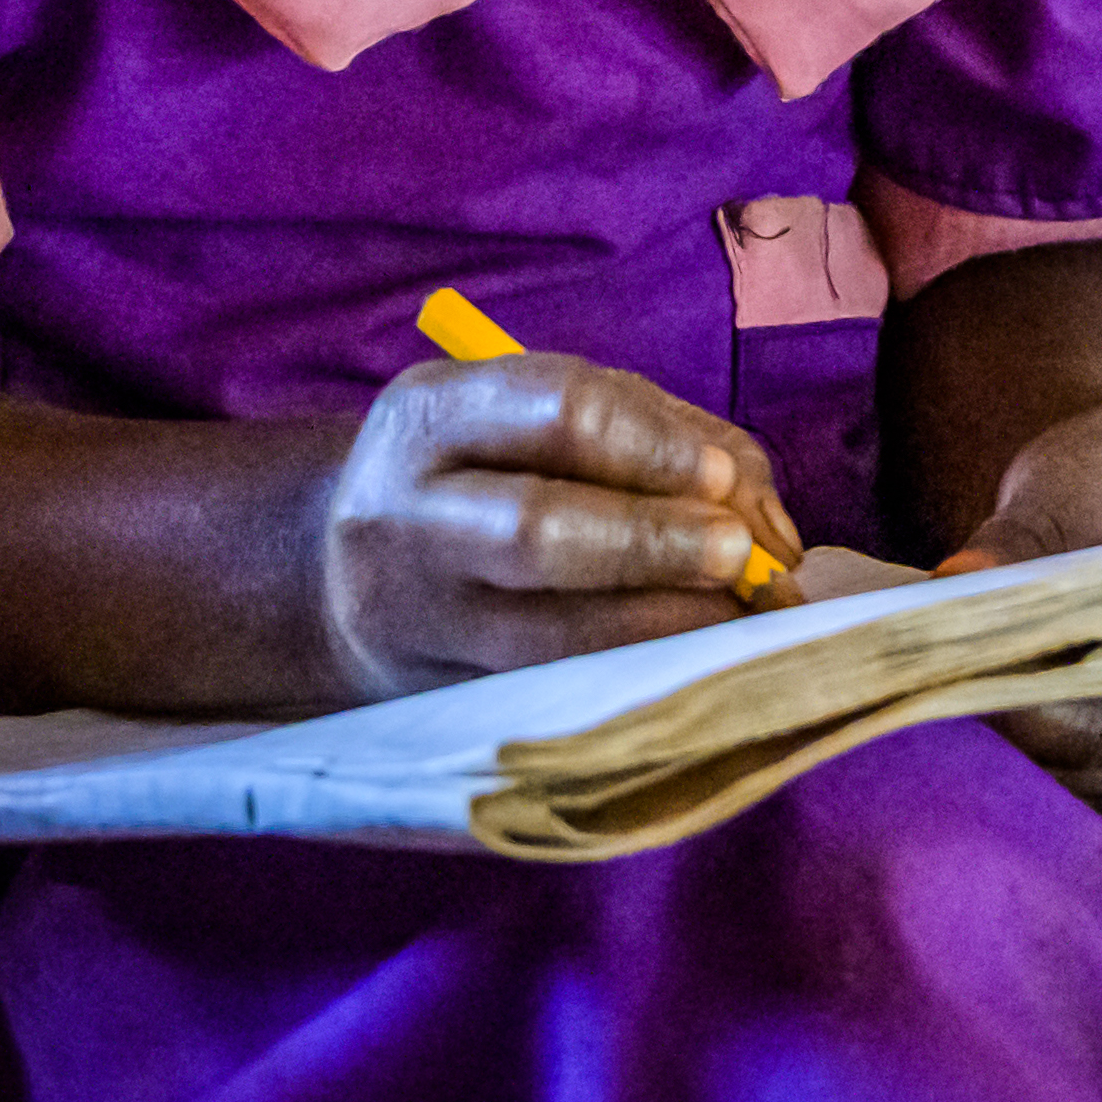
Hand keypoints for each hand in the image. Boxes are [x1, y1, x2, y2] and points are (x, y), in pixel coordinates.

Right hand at [308, 353, 801, 699]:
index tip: (723, 480)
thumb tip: (767, 519)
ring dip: (658, 623)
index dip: (655, 445)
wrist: (333, 569)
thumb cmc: (484, 474)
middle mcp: (403, 509)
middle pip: (538, 529)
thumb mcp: (541, 417)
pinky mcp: (428, 692)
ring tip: (731, 612)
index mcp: (435, 412)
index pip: (558, 410)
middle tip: (737, 554)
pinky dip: (630, 675)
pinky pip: (545, 690)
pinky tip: (688, 662)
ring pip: (542, 634)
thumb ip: (664, 436)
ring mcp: (409, 613)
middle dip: (656, 542)